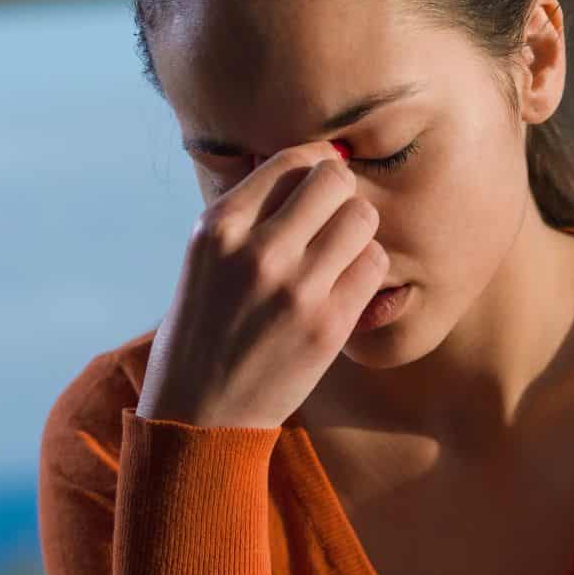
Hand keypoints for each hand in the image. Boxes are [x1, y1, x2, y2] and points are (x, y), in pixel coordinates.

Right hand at [138, 139, 387, 427]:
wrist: (199, 414)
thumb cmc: (204, 329)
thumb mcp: (205, 259)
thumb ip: (249, 214)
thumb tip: (310, 164)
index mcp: (218, 227)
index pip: (293, 160)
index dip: (316, 167)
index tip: (317, 187)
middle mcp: (256, 250)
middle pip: (335, 180)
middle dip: (341, 194)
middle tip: (332, 220)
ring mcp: (295, 288)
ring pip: (362, 218)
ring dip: (358, 232)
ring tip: (339, 254)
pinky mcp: (327, 325)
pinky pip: (374, 265)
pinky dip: (366, 270)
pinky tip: (345, 287)